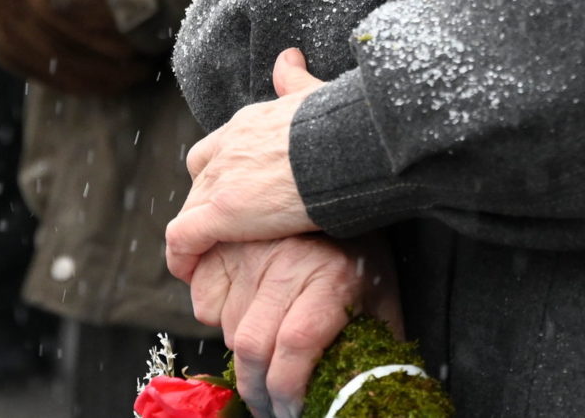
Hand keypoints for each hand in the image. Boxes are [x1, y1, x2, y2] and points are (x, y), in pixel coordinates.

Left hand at [166, 49, 323, 279]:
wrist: (341, 146)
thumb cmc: (338, 125)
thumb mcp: (313, 94)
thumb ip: (295, 80)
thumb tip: (288, 57)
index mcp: (248, 123)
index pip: (218, 148)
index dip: (221, 172)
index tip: (236, 191)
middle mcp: (227, 147)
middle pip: (200, 179)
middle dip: (207, 203)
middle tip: (220, 229)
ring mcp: (222, 179)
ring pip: (191, 208)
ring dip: (196, 230)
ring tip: (204, 254)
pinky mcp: (222, 212)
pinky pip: (185, 236)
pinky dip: (182, 254)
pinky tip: (186, 269)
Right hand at [189, 233, 402, 417]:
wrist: (335, 189)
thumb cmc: (361, 253)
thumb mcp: (380, 298)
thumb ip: (378, 343)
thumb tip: (368, 391)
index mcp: (330, 279)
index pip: (294, 346)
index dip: (286, 389)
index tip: (289, 411)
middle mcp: (287, 264)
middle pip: (252, 345)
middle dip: (257, 390)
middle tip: (269, 407)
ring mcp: (251, 252)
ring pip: (226, 328)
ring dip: (241, 355)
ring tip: (262, 362)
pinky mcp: (225, 245)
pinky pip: (204, 302)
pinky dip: (217, 320)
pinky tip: (241, 320)